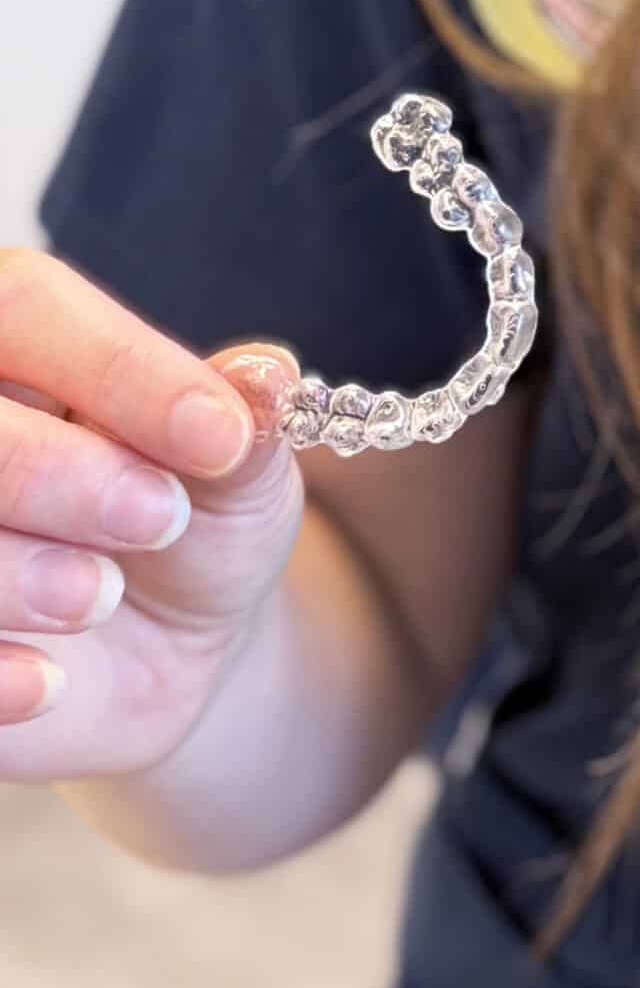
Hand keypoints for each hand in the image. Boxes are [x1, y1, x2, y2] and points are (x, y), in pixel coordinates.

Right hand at [0, 247, 307, 781]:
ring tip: (102, 595)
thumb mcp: (239, 467)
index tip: (219, 435)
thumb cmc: (199, 515)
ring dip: (17, 572)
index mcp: (18, 338)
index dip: (119, 367)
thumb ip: (246, 418)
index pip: (26, 305)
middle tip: (161, 517)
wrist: (173, 643)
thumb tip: (266, 375)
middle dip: (57, 471)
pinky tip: (49, 682)